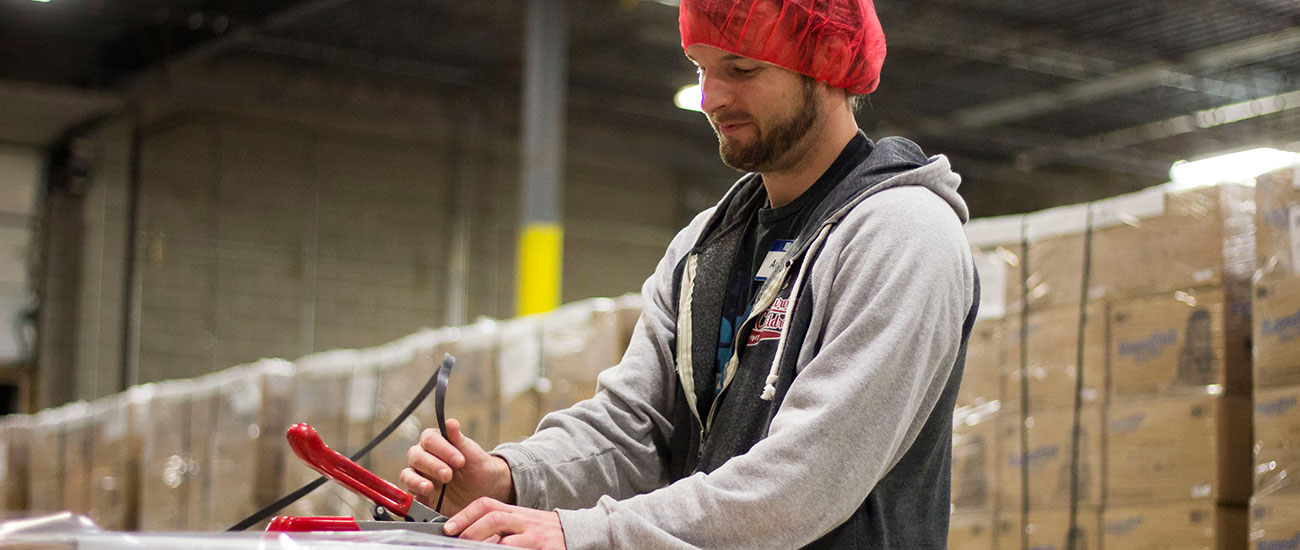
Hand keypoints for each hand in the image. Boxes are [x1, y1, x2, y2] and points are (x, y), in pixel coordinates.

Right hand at [400, 418, 514, 514]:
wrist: (485, 492)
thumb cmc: (479, 469)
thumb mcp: (474, 455)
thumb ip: (460, 440)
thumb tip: (451, 422)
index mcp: (436, 442)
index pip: (429, 439)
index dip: (442, 449)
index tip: (460, 461)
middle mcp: (424, 457)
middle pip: (416, 455)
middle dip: (432, 465)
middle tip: (449, 475)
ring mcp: (420, 476)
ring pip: (407, 474)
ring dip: (417, 480)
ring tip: (430, 488)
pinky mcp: (419, 494)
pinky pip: (409, 492)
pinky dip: (415, 493)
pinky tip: (427, 494)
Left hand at [445, 497, 565, 549]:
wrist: (575, 533)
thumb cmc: (542, 532)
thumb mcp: (521, 523)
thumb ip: (499, 527)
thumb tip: (467, 534)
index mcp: (514, 512)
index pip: (486, 505)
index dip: (465, 515)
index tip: (449, 527)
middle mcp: (523, 521)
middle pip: (494, 518)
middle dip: (472, 531)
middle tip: (459, 543)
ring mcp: (534, 537)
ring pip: (506, 541)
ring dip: (487, 548)